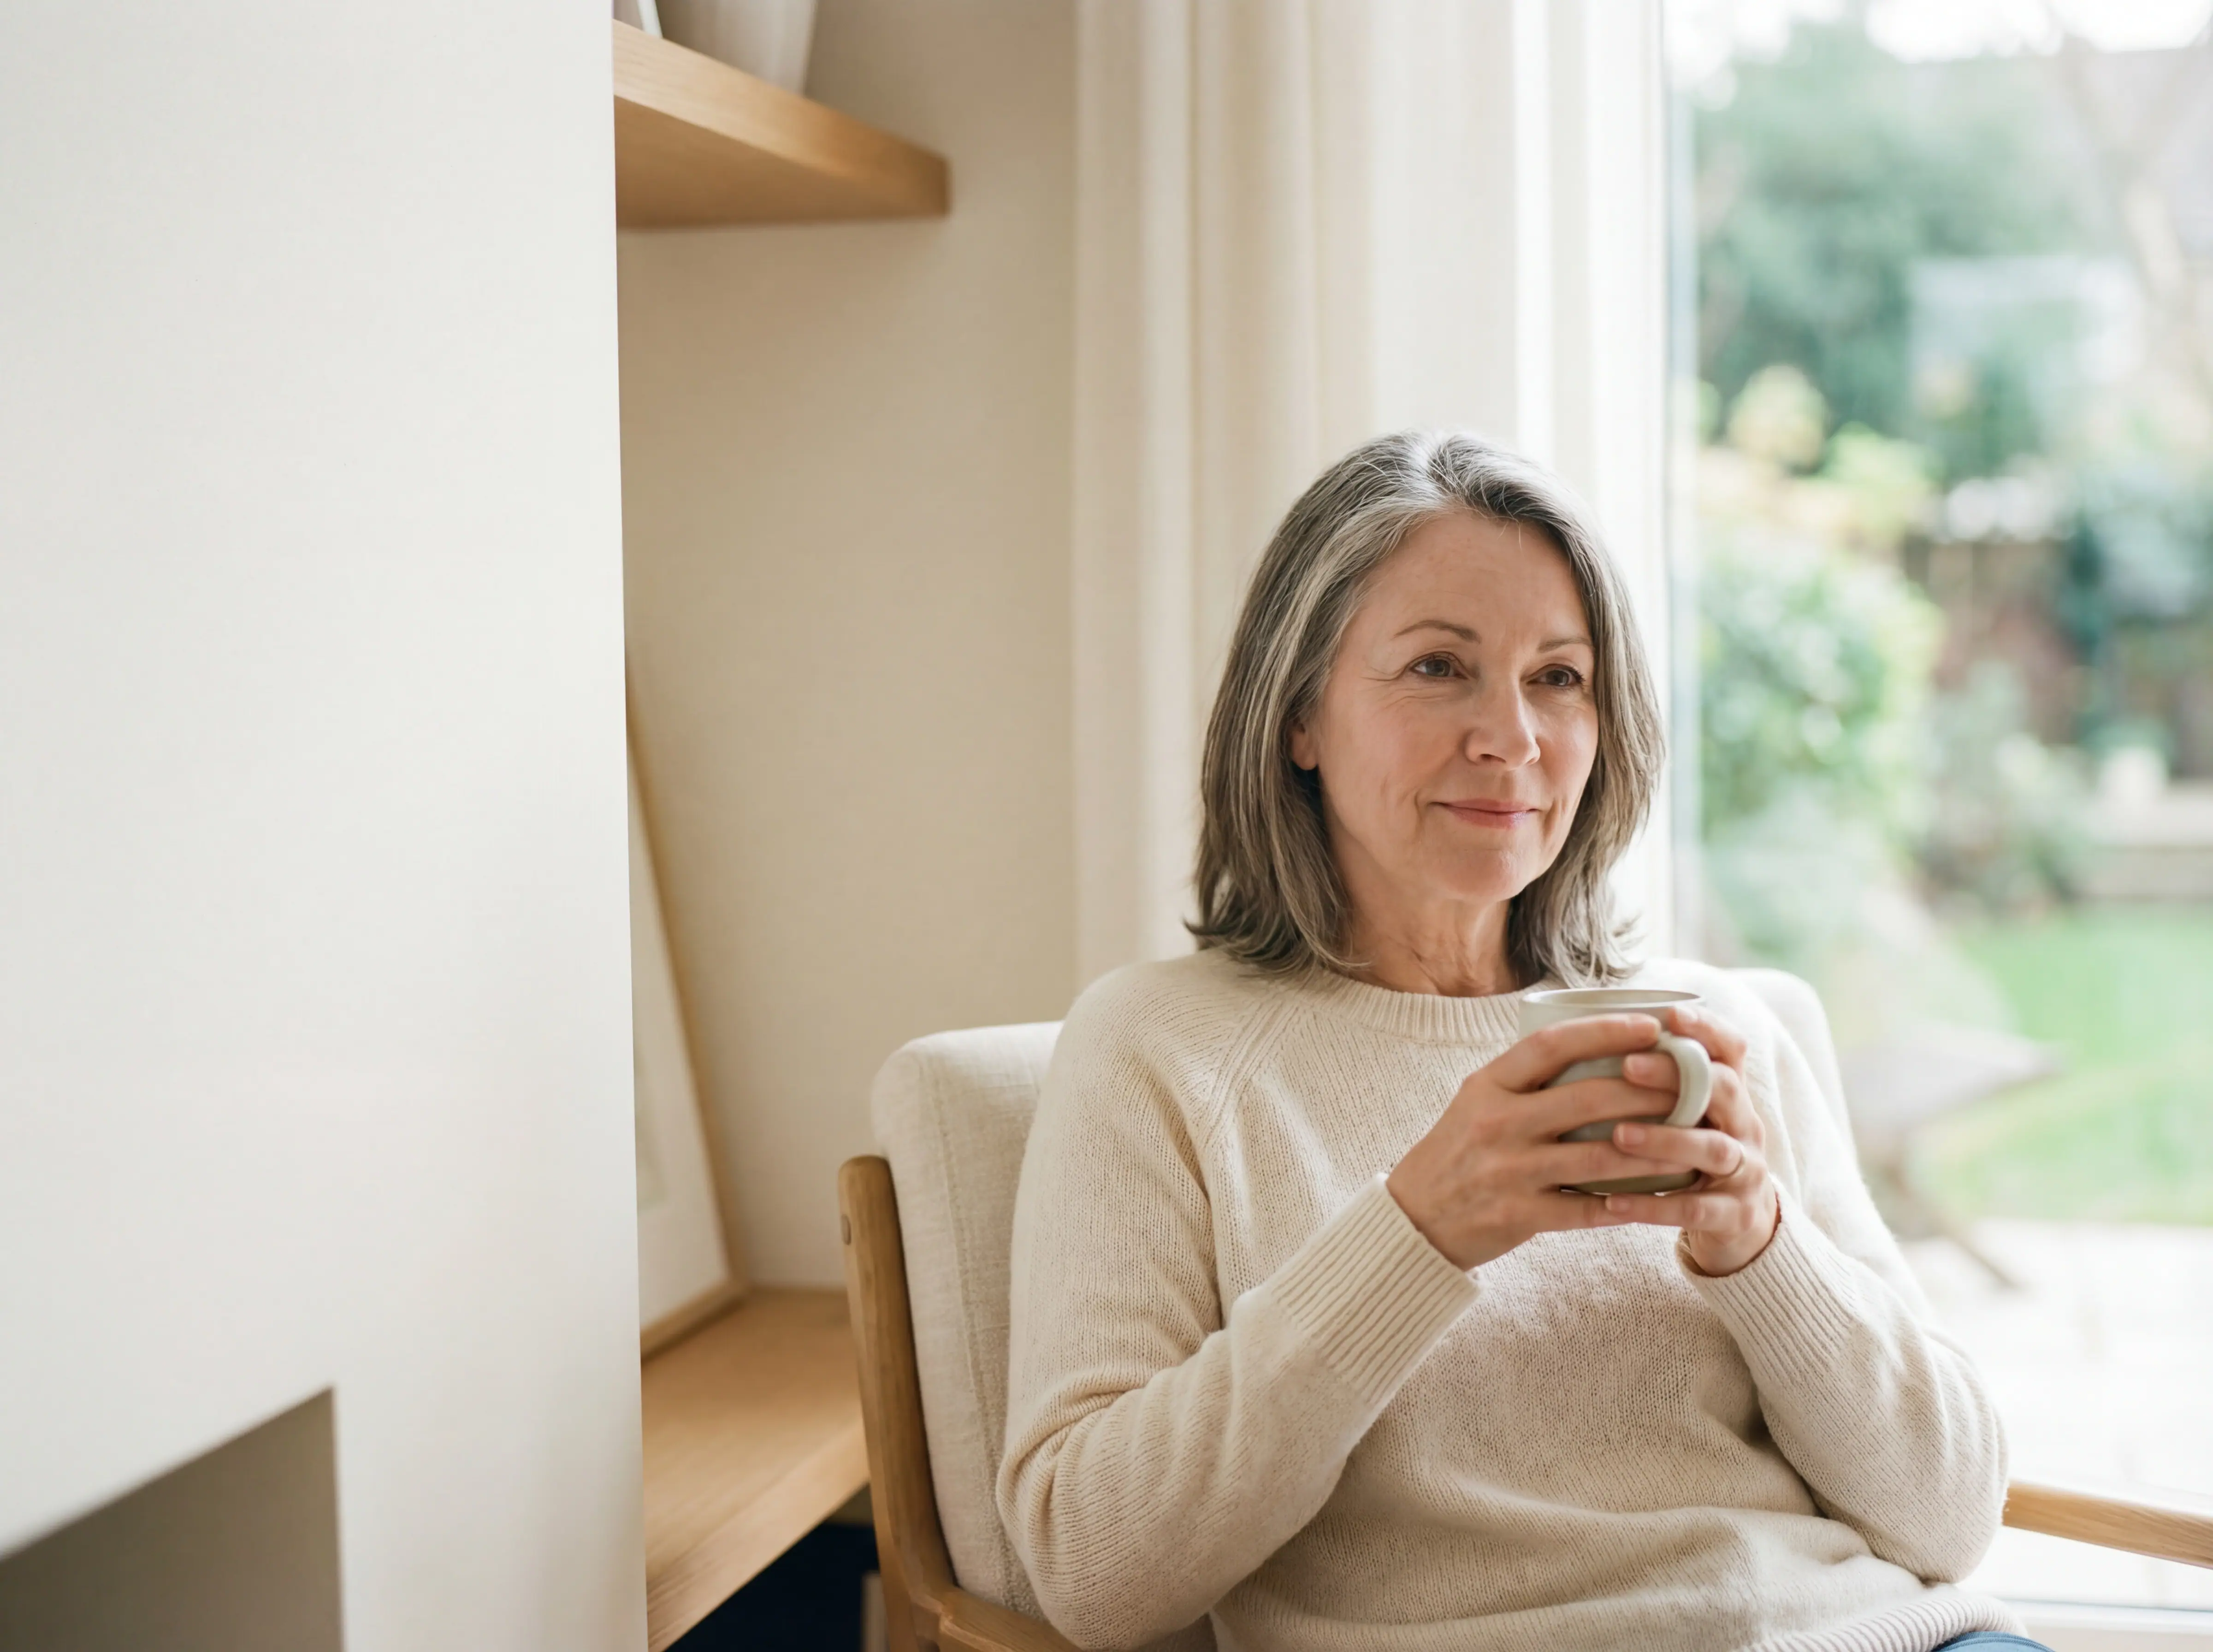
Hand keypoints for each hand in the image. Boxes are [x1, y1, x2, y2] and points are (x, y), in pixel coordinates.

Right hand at [1386, 1014, 1709, 1269]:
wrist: (1414, 1219)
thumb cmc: (1458, 1151)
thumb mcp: (1478, 1100)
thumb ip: (1527, 1078)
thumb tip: (1597, 1043)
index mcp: (1488, 1085)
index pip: (1551, 1044)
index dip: (1604, 1031)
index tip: (1651, 1025)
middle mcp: (1497, 1123)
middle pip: (1587, 1098)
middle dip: (1649, 1090)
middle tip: (1691, 1085)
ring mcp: (1508, 1171)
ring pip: (1599, 1156)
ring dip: (1655, 1150)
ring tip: (1694, 1142)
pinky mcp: (1520, 1215)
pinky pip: (1588, 1209)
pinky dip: (1630, 1204)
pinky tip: (1662, 1198)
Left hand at [1602, 1004, 1778, 1276]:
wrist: (1739, 1224)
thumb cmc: (1691, 1152)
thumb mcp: (1687, 1112)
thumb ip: (1658, 1081)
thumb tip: (1588, 1033)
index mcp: (1731, 1093)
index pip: (1732, 1048)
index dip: (1707, 1028)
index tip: (1671, 1014)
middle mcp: (1745, 1125)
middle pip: (1726, 1090)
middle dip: (1677, 1076)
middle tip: (1628, 1066)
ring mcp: (1746, 1171)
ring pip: (1714, 1149)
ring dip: (1666, 1139)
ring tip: (1619, 1135)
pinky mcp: (1735, 1215)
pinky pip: (1696, 1210)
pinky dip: (1654, 1206)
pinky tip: (1613, 1202)